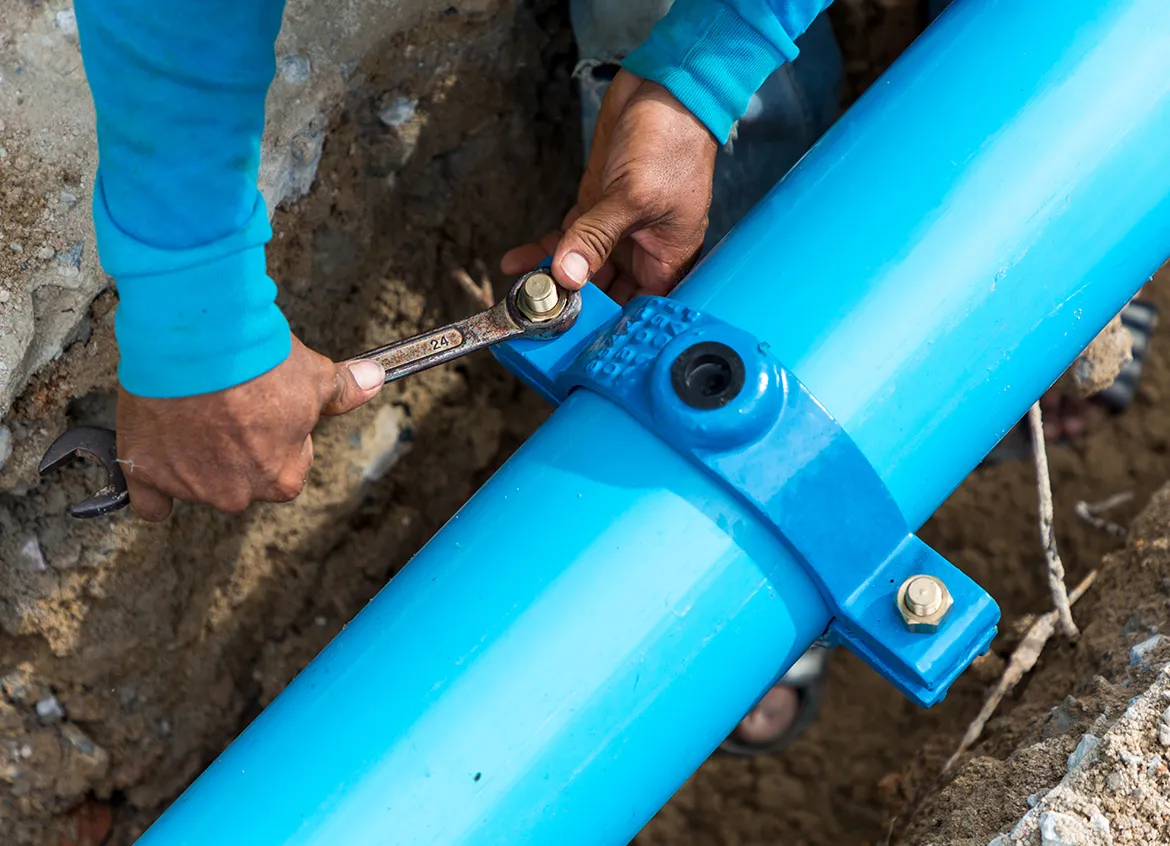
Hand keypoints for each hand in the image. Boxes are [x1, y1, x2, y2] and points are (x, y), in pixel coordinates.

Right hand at [115, 335, 383, 520]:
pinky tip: (155, 468)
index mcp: (282, 479)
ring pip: (197, 481)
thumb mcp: (314, 376)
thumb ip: (344, 390)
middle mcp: (237, 494)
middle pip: (242, 478)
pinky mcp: (146, 472)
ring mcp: (189, 487)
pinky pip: (148, 500)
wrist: (199, 342)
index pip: (288, 468)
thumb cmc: (261, 361)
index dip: (279, 436)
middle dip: (237, 449)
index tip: (267, 409)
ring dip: (196, 455)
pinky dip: (152, 486)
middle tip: (230, 405)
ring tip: (195, 407)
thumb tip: (376, 379)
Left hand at [502, 69, 717, 302]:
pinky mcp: (595, 208)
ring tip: (519, 296)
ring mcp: (616, 229)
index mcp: (668, 256)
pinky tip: (517, 264)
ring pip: (580, 268)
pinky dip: (542, 251)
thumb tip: (568, 276)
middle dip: (573, 306)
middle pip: (606, 293)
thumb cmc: (672, 141)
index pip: (639, 307)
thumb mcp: (634, 196)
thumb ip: (597, 237)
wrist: (664, 88)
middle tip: (538, 319)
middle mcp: (643, 250)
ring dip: (550, 280)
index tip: (576, 337)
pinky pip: (566, 239)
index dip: (612, 325)